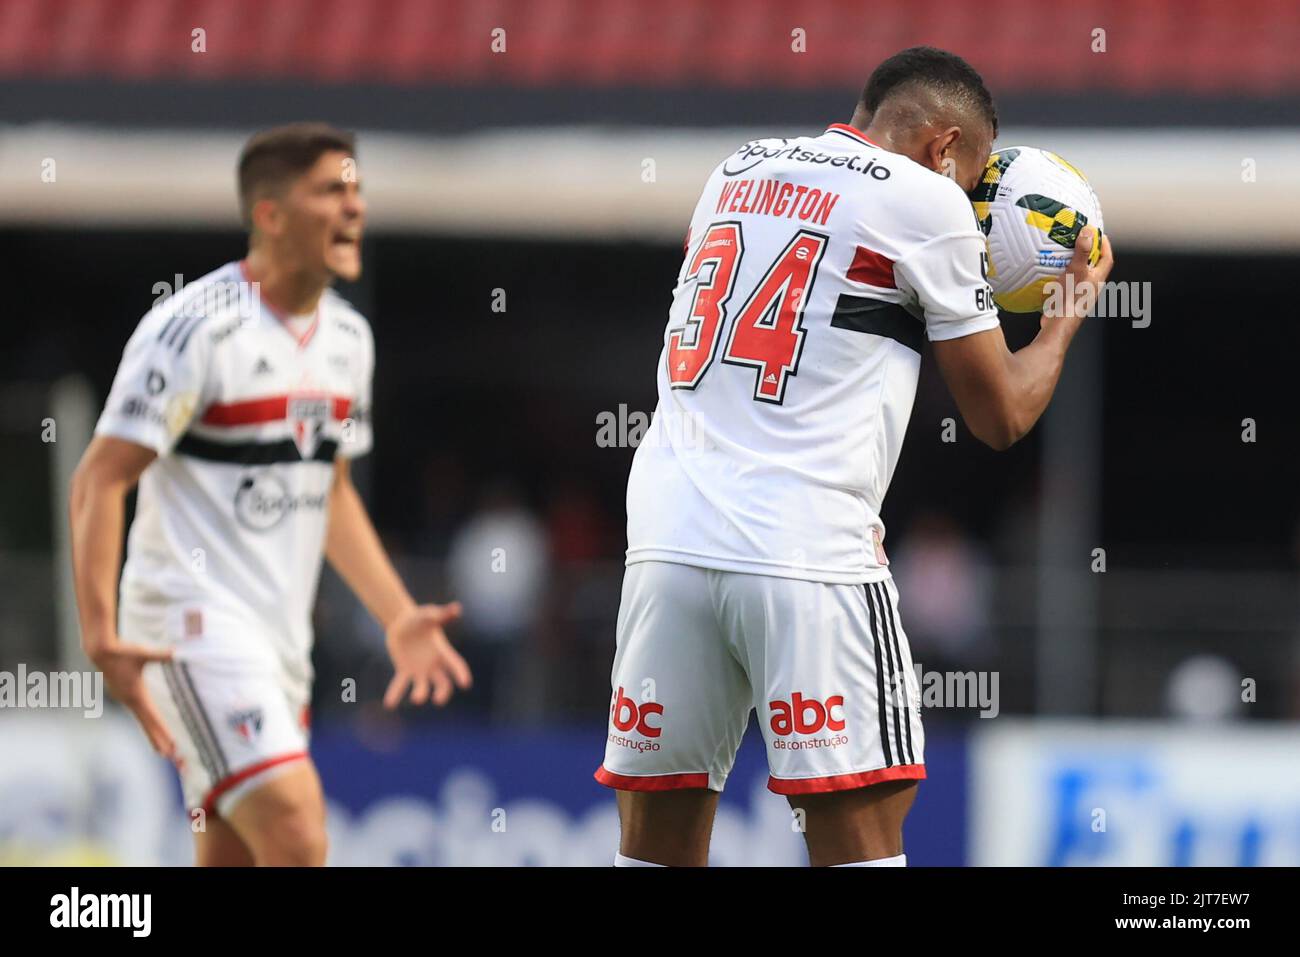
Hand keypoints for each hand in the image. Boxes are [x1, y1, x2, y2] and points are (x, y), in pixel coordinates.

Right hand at [86, 637, 176, 759]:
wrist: (100, 652)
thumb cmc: (122, 651)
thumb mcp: (143, 653)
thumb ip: (160, 655)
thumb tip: (176, 653)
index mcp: (136, 694)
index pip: (153, 717)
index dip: (162, 732)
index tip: (171, 745)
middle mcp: (130, 701)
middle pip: (148, 725)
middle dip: (159, 741)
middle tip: (171, 757)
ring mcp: (126, 700)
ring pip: (143, 721)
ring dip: (153, 735)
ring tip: (163, 750)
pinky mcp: (125, 696)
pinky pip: (139, 714)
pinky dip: (147, 724)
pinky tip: (152, 728)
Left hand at [383, 602, 471, 707]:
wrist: (402, 622)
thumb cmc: (420, 618)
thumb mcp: (430, 614)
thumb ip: (442, 614)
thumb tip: (456, 608)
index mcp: (443, 652)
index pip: (456, 664)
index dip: (461, 674)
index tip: (465, 684)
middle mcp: (434, 665)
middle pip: (443, 684)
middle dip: (442, 693)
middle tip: (438, 700)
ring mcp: (419, 670)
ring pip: (423, 687)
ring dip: (420, 694)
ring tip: (416, 698)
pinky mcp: (405, 671)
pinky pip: (400, 684)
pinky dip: (395, 694)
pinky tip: (390, 704)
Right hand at [1043, 226, 1114, 321]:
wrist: (1057, 324)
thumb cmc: (1069, 300)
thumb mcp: (1076, 271)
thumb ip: (1082, 251)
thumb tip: (1087, 233)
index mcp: (1097, 279)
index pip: (1107, 258)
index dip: (1105, 245)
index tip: (1099, 234)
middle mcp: (1091, 286)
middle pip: (1094, 265)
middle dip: (1088, 252)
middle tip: (1079, 241)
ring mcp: (1079, 293)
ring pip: (1080, 274)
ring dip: (1073, 263)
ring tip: (1063, 254)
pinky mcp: (1067, 298)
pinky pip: (1067, 282)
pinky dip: (1061, 274)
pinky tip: (1051, 272)